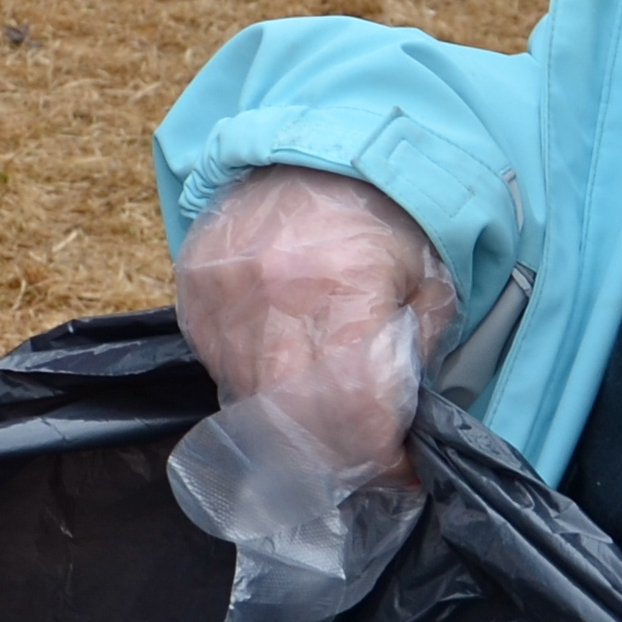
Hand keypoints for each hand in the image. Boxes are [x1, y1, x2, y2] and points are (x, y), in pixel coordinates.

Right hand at [174, 168, 454, 483]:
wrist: (317, 149)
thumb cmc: (387, 219)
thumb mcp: (428, 281)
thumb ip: (415, 356)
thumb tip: (401, 426)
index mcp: (343, 288)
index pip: (354, 411)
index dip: (379, 458)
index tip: (400, 472)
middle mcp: (271, 298)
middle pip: (294, 423)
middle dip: (334, 458)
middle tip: (361, 462)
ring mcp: (222, 300)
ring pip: (249, 407)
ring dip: (290, 430)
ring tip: (325, 422)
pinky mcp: (193, 298)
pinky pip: (219, 372)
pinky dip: (254, 391)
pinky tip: (285, 377)